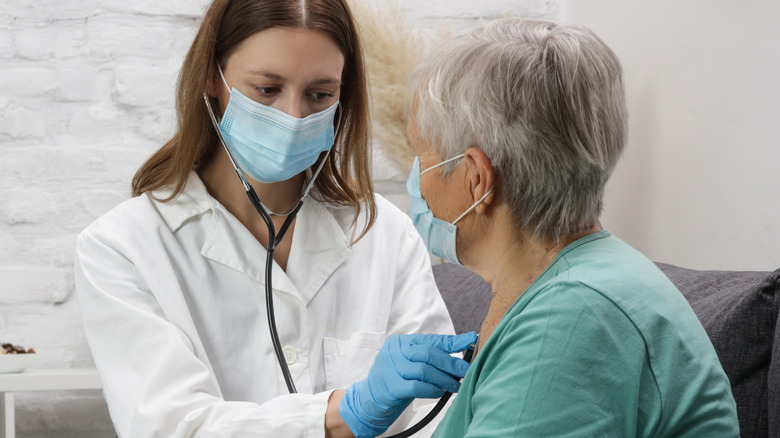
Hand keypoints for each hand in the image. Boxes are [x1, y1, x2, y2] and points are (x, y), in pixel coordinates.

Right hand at [339, 332, 477, 437]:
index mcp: (400, 343)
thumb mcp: (410, 364)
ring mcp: (390, 368)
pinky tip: (439, 393)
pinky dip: (433, 390)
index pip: (430, 339)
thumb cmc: (395, 381)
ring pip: (424, 370)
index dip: (452, 341)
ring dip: (444, 379)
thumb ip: (429, 357)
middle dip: (451, 363)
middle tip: (465, 371)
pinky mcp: (391, 387)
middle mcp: (394, 352)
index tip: (470, 340)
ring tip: (455, 385)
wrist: (369, 400)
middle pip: (428, 353)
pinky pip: (417, 386)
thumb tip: (459, 355)